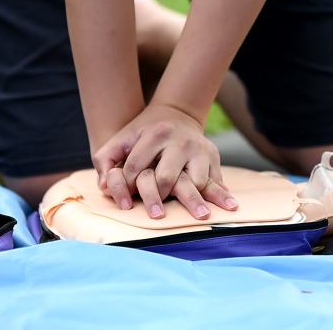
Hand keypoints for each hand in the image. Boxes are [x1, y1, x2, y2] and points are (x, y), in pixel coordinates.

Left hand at [92, 104, 237, 218]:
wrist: (176, 115)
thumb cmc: (143, 133)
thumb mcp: (121, 138)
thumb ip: (106, 159)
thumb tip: (103, 187)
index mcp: (155, 134)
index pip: (137, 167)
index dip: (127, 187)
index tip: (124, 205)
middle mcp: (180, 141)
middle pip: (168, 177)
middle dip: (160, 198)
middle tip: (157, 216)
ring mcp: (199, 149)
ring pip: (196, 181)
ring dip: (195, 200)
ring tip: (201, 216)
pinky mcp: (213, 156)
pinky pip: (215, 180)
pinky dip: (220, 194)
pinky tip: (229, 206)